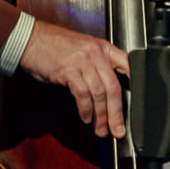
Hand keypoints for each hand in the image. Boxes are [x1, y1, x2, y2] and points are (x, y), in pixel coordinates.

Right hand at [17, 21, 128, 138]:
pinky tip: (86, 118)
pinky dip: (86, 110)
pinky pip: (82, 94)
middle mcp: (96, 53)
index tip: (137, 102)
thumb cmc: (54, 46)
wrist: (32, 39)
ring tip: (100, 129)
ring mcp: (83, 61)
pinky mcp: (68, 70)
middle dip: (116, 112)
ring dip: (100, 116)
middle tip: (118, 129)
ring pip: (99, 94)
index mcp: (102, 47)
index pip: (127, 63)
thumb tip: (105, 91)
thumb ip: (95, 65)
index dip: (135, 81)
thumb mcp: (82, 49)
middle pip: (113, 87)